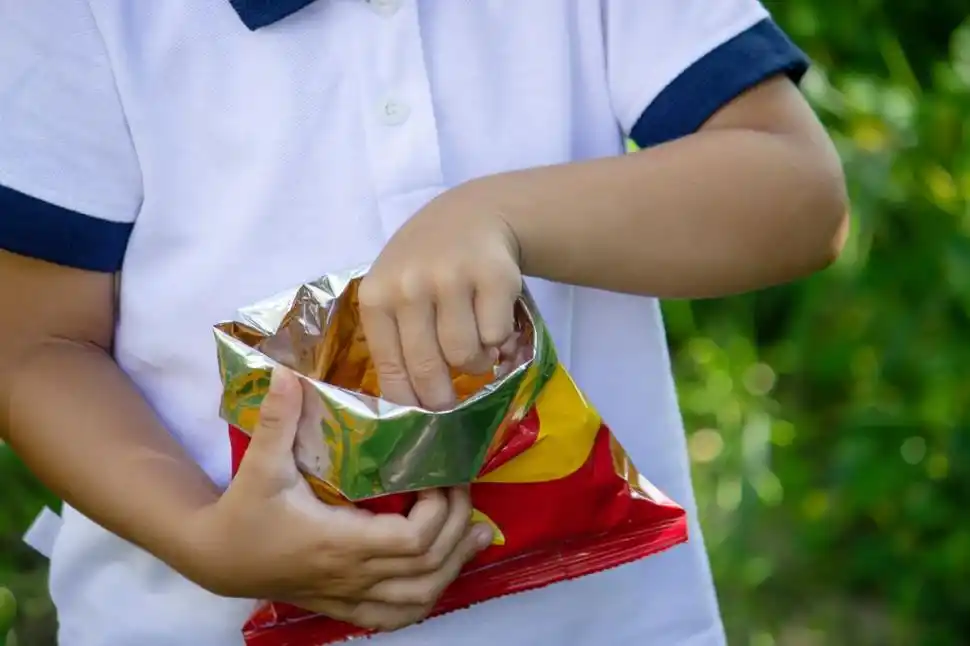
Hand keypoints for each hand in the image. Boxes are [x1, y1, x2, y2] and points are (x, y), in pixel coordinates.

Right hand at [184, 369, 492, 631]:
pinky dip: (426, 599)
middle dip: (458, 529)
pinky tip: (441, 578)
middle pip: (428, 566)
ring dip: (453, 567)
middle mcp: (352, 574)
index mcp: (339, 541)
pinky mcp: (344, 604)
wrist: (216, 559)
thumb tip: (288, 374)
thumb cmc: (243, 513)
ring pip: (419, 597)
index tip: (445, 476)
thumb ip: (277, 420)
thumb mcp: (260, 465)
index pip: (412, 539)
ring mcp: (350, 594)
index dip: (441, 511)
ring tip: (477, 536)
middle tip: (466, 492)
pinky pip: (395, 616)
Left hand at [359, 184, 521, 409]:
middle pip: (428, 369)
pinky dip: (499, 337)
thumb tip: (412, 402)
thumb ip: (396, 336)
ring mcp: (452, 279)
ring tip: (474, 343)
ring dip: (475, 361)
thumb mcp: (395, 288)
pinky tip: (491, 317)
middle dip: (441, 396)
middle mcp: (410, 286)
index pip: (390, 368)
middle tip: (450, 402)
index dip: (409, 400)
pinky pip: (496, 335)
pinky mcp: (493, 276)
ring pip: (465, 356)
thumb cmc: (426, 263)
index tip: (420, 415)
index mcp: (377, 296)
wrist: (472, 215)